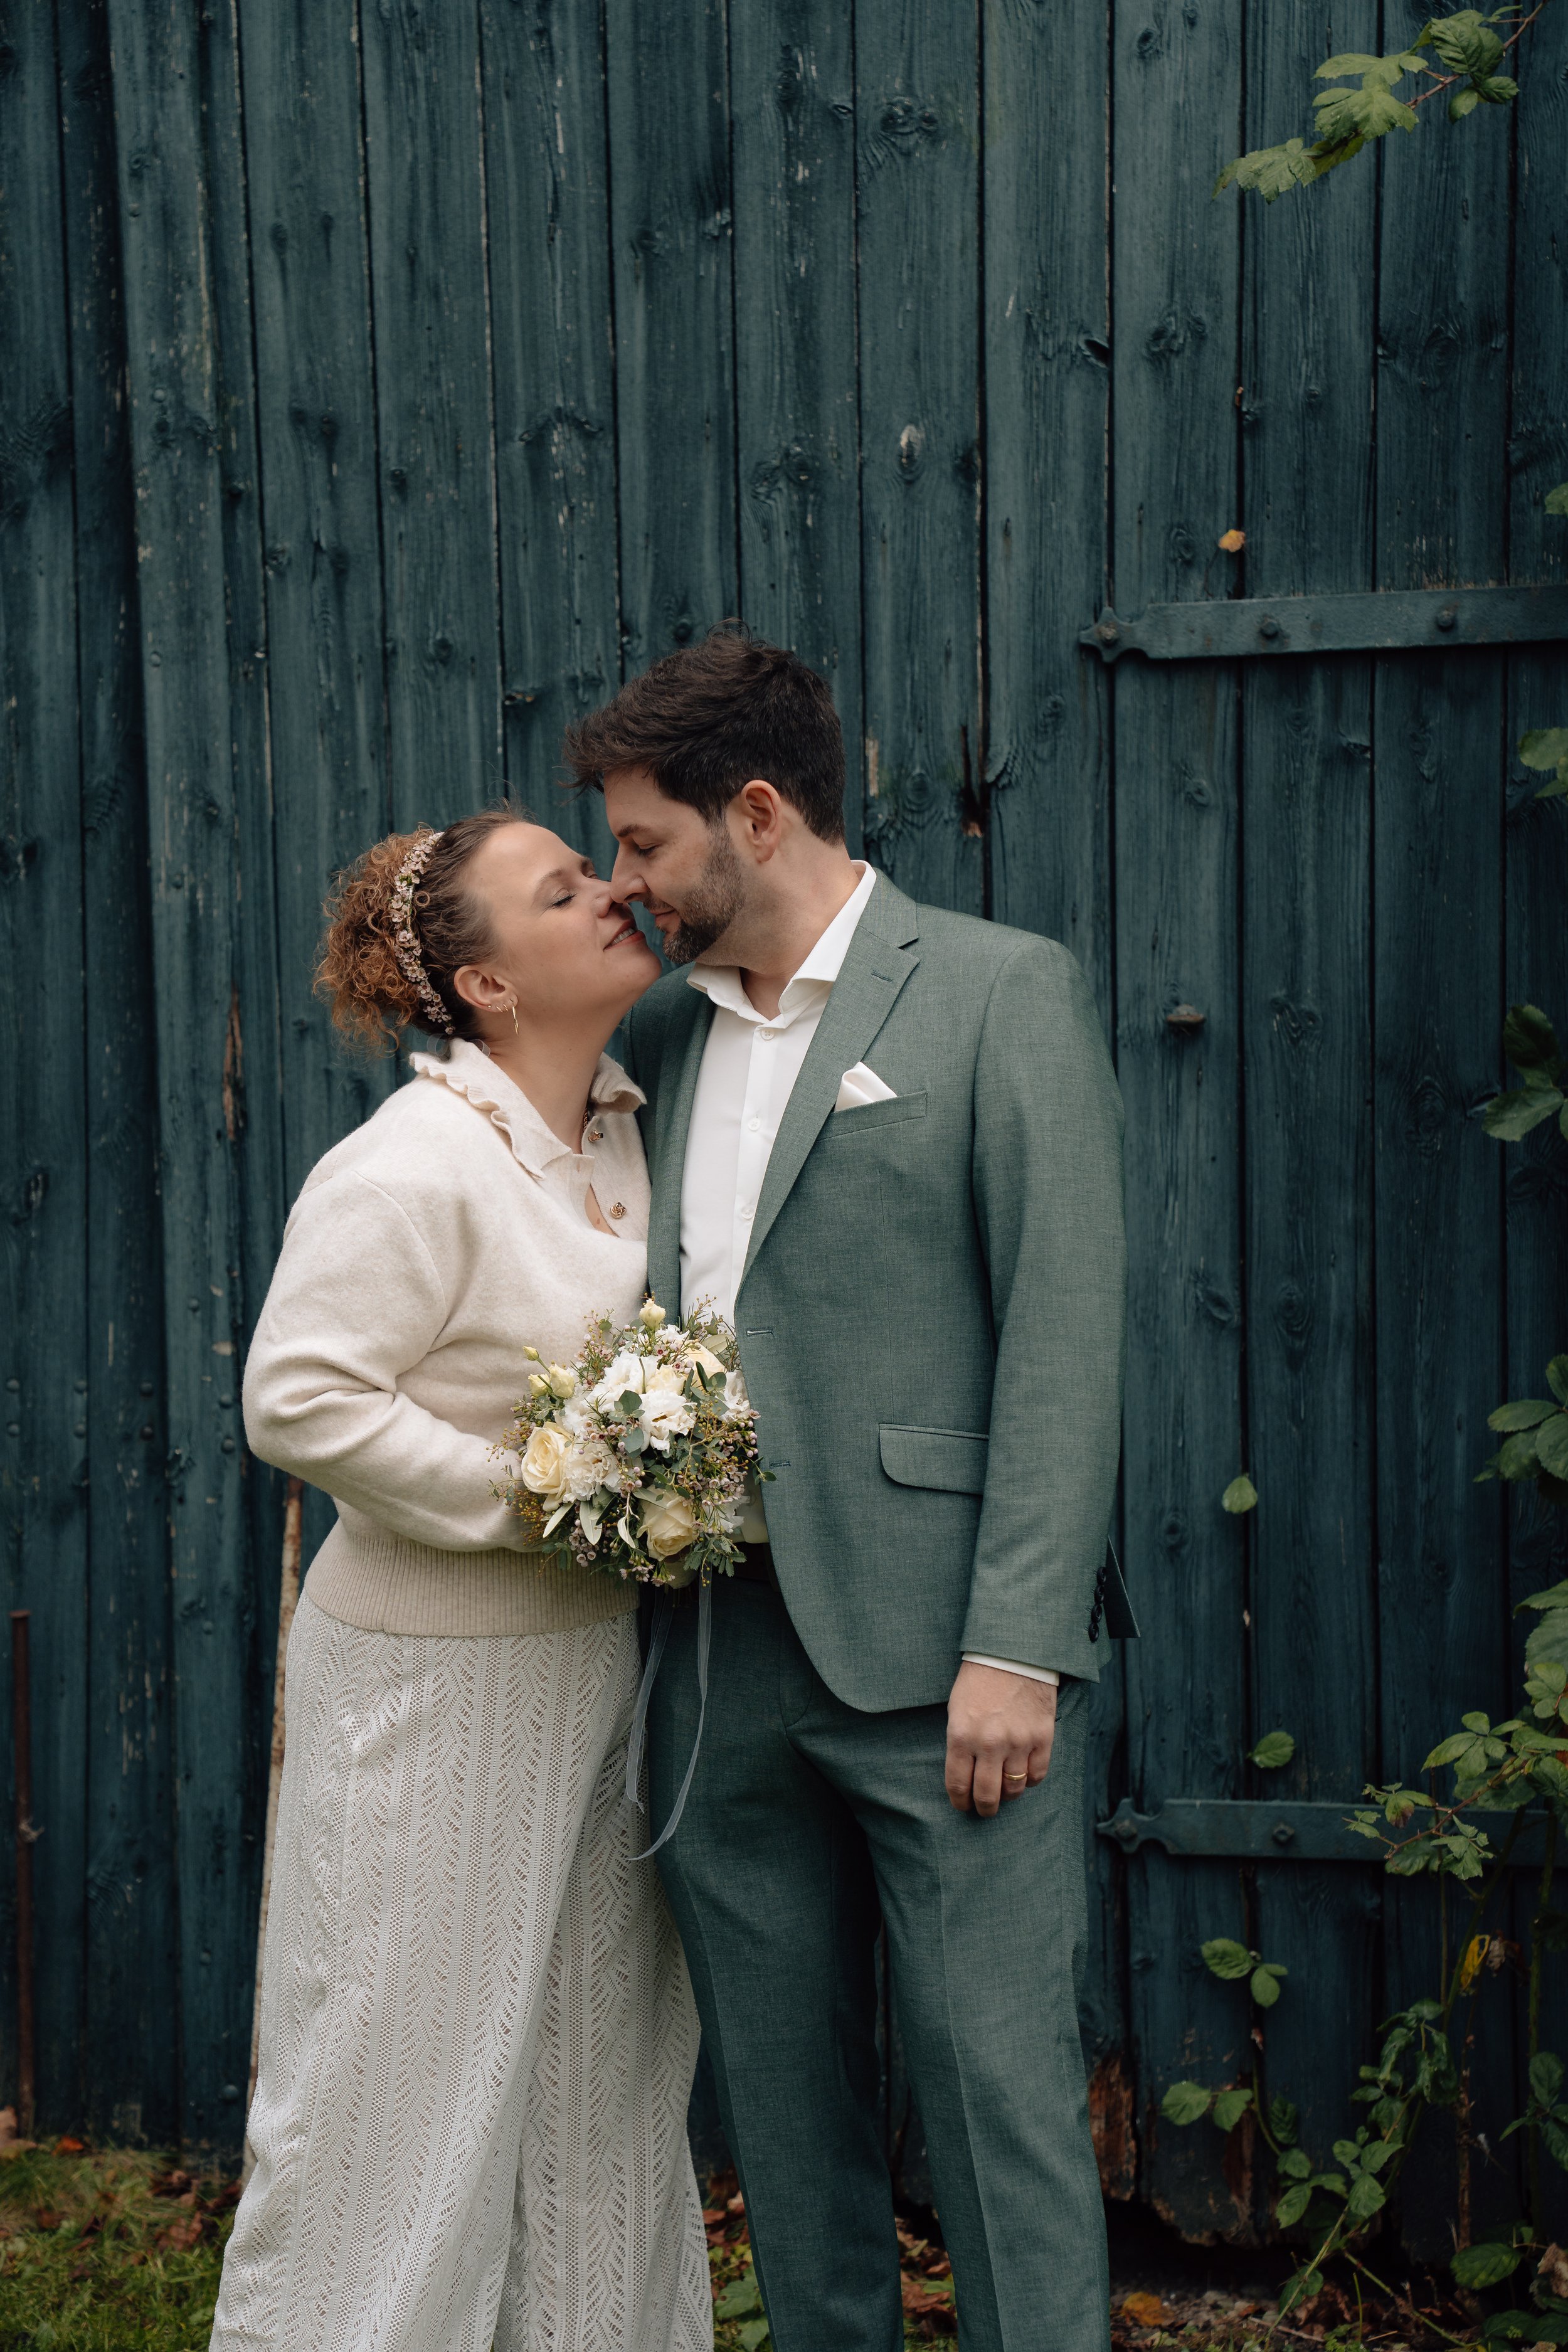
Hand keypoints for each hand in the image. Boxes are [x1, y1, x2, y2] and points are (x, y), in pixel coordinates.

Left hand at [945, 1662, 1056, 1816]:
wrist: (1014, 1653)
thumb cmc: (980, 1680)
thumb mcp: (957, 1709)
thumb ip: (960, 1743)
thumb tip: (965, 1775)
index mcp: (962, 1735)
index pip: (958, 1784)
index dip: (960, 1802)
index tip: (962, 1805)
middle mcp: (990, 1743)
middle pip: (987, 1795)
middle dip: (984, 1808)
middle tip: (984, 1808)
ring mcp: (1018, 1741)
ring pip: (1014, 1788)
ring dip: (1008, 1795)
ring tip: (1005, 1790)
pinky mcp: (1042, 1737)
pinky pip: (1038, 1774)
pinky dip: (1030, 1779)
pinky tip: (1024, 1773)